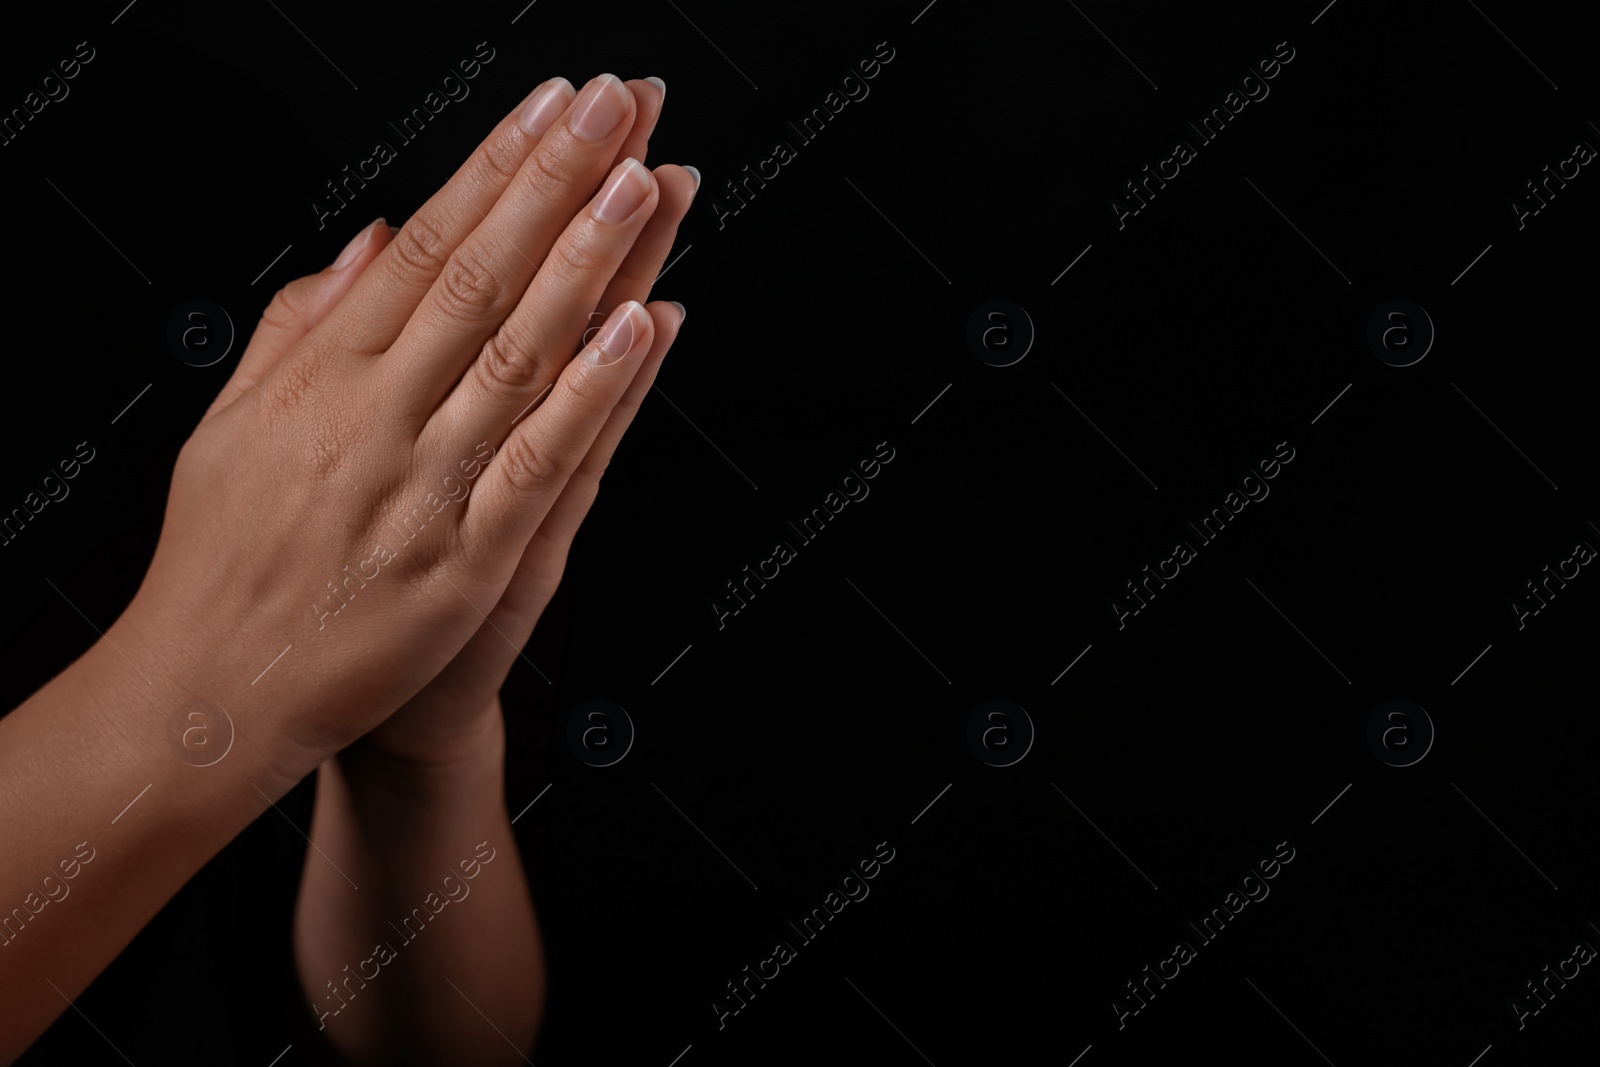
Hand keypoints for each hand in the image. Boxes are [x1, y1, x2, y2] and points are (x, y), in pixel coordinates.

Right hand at [113, 72, 696, 782]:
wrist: (217, 690)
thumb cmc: (231, 554)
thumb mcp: (235, 421)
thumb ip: (301, 325)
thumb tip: (367, 237)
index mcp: (323, 375)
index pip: (424, 244)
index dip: (495, 168)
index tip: (549, 105)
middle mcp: (375, 415)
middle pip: (481, 275)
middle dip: (556, 182)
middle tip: (616, 103)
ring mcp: (424, 486)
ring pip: (520, 353)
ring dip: (589, 263)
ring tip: (644, 184)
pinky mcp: (466, 562)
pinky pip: (541, 464)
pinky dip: (592, 395)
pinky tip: (639, 332)